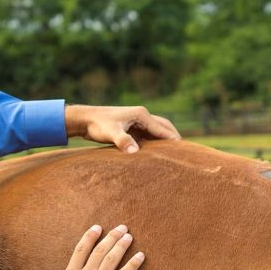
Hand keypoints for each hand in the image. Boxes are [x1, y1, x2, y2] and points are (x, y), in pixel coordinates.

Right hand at [27, 225, 144, 269]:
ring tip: (129, 236)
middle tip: (121, 228)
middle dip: (111, 237)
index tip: (97, 228)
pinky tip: (141, 256)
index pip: (81, 250)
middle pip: (100, 251)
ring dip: (122, 246)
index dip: (90, 237)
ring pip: (112, 259)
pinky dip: (133, 266)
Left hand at [65, 105, 180, 153]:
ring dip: (164, 140)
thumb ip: (123, 141)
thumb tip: (135, 152)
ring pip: (156, 131)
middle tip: (185, 153)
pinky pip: (147, 136)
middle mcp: (141, 116)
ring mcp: (136, 121)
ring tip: (175, 154)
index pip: (163, 129)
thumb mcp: (110, 133)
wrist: (85, 119)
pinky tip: (157, 154)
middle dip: (174, 138)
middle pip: (164, 127)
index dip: (173, 140)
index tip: (184, 151)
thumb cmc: (97, 125)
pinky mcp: (131, 128)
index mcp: (141, 115)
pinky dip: (154, 143)